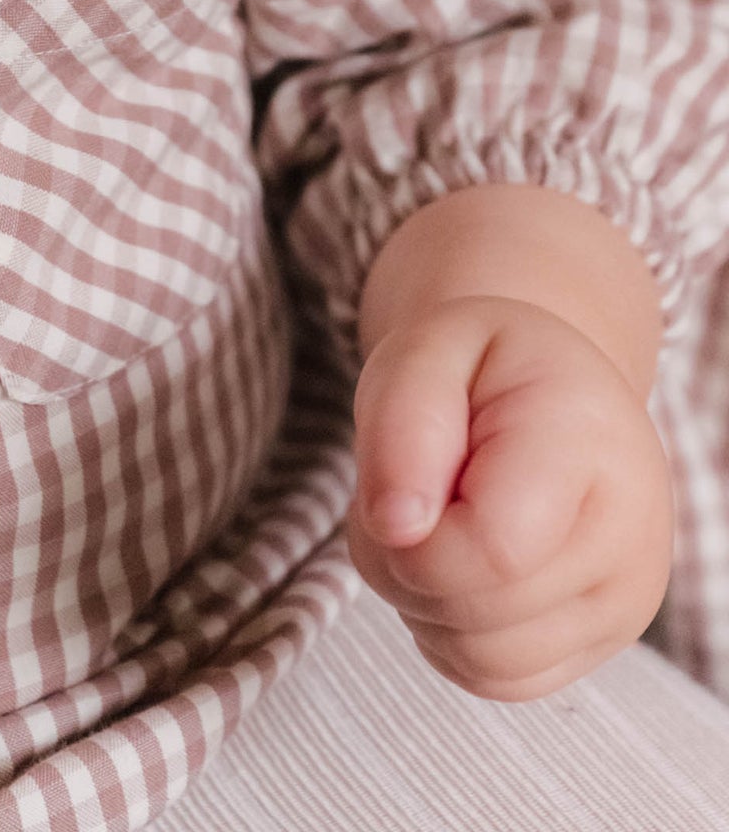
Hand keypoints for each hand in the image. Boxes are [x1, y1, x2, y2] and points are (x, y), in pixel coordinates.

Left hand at [348, 294, 672, 699]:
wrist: (553, 387)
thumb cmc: (482, 368)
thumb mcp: (425, 349)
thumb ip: (402, 426)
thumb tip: (397, 528)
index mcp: (589, 439)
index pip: (494, 549)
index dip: (413, 533)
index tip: (398, 482)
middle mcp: (631, 534)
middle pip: (477, 611)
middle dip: (404, 560)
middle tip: (411, 490)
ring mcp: (625, 600)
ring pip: (482, 659)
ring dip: (422, 601)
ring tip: (436, 522)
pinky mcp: (603, 643)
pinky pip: (495, 679)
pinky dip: (450, 633)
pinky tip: (460, 564)